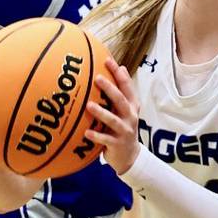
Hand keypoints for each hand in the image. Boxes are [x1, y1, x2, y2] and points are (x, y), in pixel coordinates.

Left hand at [84, 58, 140, 174]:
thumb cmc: (122, 128)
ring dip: (101, 112)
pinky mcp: (117, 144)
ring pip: (113, 120)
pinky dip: (96, 136)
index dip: (119, 74)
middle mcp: (130, 117)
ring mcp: (124, 131)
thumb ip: (122, 92)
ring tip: (89, 105)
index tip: (108, 60)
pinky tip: (86, 132)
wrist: (130, 157)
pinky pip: (106, 139)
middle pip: (121, 100)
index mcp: (132, 106)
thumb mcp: (125, 110)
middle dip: (110, 89)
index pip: (127, 87)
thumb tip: (120, 67)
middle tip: (98, 78)